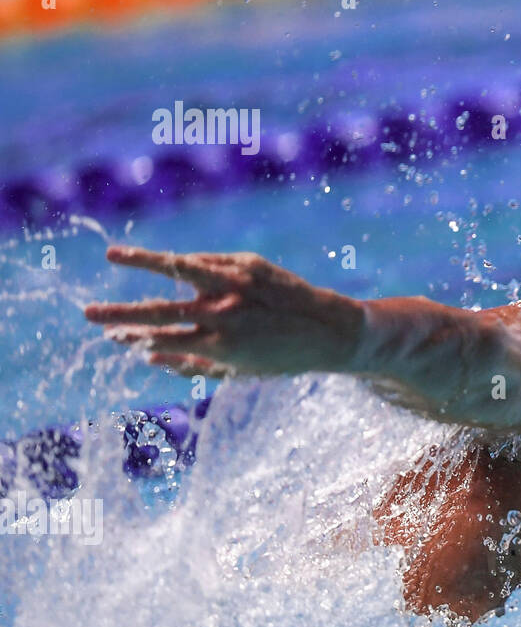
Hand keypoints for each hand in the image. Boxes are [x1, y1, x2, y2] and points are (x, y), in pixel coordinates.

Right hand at [85, 246, 363, 377]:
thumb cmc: (281, 357)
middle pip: (161, 312)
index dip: (133, 339)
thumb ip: (191, 366)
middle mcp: (226, 314)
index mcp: (220, 346)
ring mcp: (238, 285)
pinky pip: (207, 262)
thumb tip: (147, 356)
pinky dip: (185, 264)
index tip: (111, 337)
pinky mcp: (249, 264)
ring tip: (113, 254)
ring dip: (143, 261)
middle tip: (87, 314)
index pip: (163, 341)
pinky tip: (164, 263)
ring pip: (181, 269)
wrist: (329, 329)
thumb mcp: (238, 372)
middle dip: (120, 314)